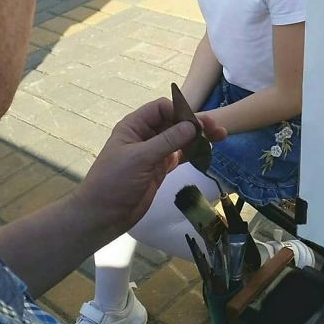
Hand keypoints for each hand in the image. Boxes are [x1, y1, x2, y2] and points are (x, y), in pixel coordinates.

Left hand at [74, 98, 226, 235]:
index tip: (197, 123)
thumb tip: (193, 125)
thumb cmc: (114, 181)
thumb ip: (167, 141)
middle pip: (174, 122)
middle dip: (194, 123)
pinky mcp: (160, 168)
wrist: (103, 216)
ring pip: (180, 138)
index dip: (179, 111)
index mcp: (134, 126)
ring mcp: (153, 152)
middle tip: (217, 129)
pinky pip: (180, 155)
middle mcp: (145, 136)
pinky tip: (207, 152)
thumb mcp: (140, 158)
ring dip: (198, 137)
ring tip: (220, 137)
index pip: (161, 108)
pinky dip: (193, 152)